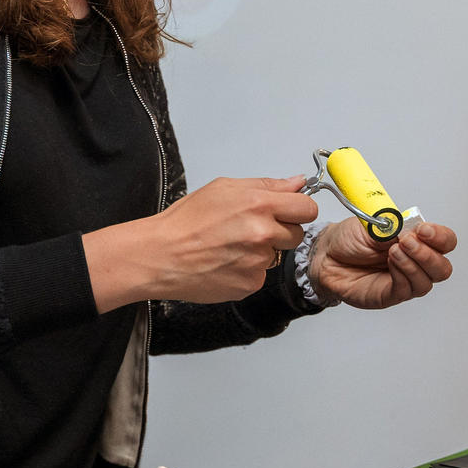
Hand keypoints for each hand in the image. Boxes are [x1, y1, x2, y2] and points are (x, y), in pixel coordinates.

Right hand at [84, 176, 314, 310]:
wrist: (160, 255)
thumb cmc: (186, 221)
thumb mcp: (224, 188)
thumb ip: (267, 185)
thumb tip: (297, 182)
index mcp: (259, 205)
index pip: (307, 208)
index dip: (299, 210)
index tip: (289, 212)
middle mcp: (263, 234)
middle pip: (297, 234)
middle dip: (281, 232)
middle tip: (252, 230)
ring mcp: (258, 262)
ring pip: (276, 256)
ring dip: (261, 252)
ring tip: (230, 246)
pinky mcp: (250, 284)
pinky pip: (260, 275)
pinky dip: (247, 271)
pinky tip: (225, 263)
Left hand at [308, 217, 457, 309]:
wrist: (325, 255)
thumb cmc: (349, 239)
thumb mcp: (374, 224)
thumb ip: (396, 228)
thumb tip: (410, 230)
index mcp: (416, 240)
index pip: (445, 242)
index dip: (440, 237)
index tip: (424, 230)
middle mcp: (414, 261)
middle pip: (443, 267)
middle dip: (429, 254)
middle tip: (408, 242)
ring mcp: (404, 280)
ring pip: (427, 282)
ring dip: (414, 264)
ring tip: (394, 252)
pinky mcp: (390, 294)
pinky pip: (406, 290)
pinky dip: (402, 275)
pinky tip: (391, 263)